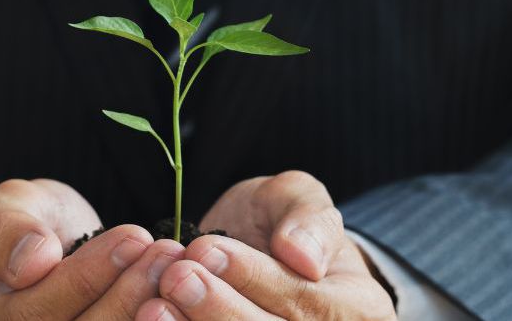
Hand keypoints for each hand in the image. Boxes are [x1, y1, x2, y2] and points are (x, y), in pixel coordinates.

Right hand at [0, 178, 182, 319]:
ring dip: (143, 312)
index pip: (31, 315)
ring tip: (175, 269)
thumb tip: (33, 261)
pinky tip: (179, 297)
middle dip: (125, 299)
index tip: (132, 237)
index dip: (84, 279)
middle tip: (167, 255)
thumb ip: (8, 228)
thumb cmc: (24, 228)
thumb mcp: (6, 209)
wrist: (46, 256)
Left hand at [136, 171, 395, 319]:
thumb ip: (307, 218)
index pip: (305, 303)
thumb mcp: (300, 200)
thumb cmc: (283, 228)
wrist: (263, 260)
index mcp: (357, 312)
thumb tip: (302, 256)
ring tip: (154, 308)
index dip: (254, 279)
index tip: (207, 249)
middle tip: (176, 278)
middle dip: (219, 311)